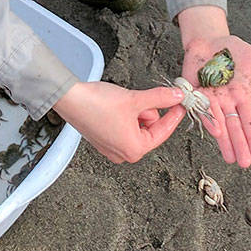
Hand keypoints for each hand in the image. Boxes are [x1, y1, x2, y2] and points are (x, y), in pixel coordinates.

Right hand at [54, 80, 184, 163]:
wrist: (70, 99)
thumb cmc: (96, 104)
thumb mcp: (135, 99)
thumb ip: (160, 98)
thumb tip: (176, 97)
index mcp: (134, 149)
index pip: (162, 132)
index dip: (173, 116)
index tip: (180, 105)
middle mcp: (123, 153)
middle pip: (149, 130)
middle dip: (148, 111)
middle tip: (141, 98)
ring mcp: (112, 148)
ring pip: (137, 127)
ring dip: (137, 112)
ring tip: (125, 101)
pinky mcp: (103, 140)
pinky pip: (124, 128)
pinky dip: (126, 115)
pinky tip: (118, 105)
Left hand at [177, 5, 250, 168]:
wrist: (209, 38)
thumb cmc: (234, 50)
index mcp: (242, 95)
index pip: (249, 122)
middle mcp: (226, 101)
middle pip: (234, 126)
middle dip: (240, 145)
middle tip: (245, 164)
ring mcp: (209, 97)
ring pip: (218, 122)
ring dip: (225, 141)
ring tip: (230, 158)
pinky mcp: (193, 90)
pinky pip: (200, 107)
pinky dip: (207, 118)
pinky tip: (215, 132)